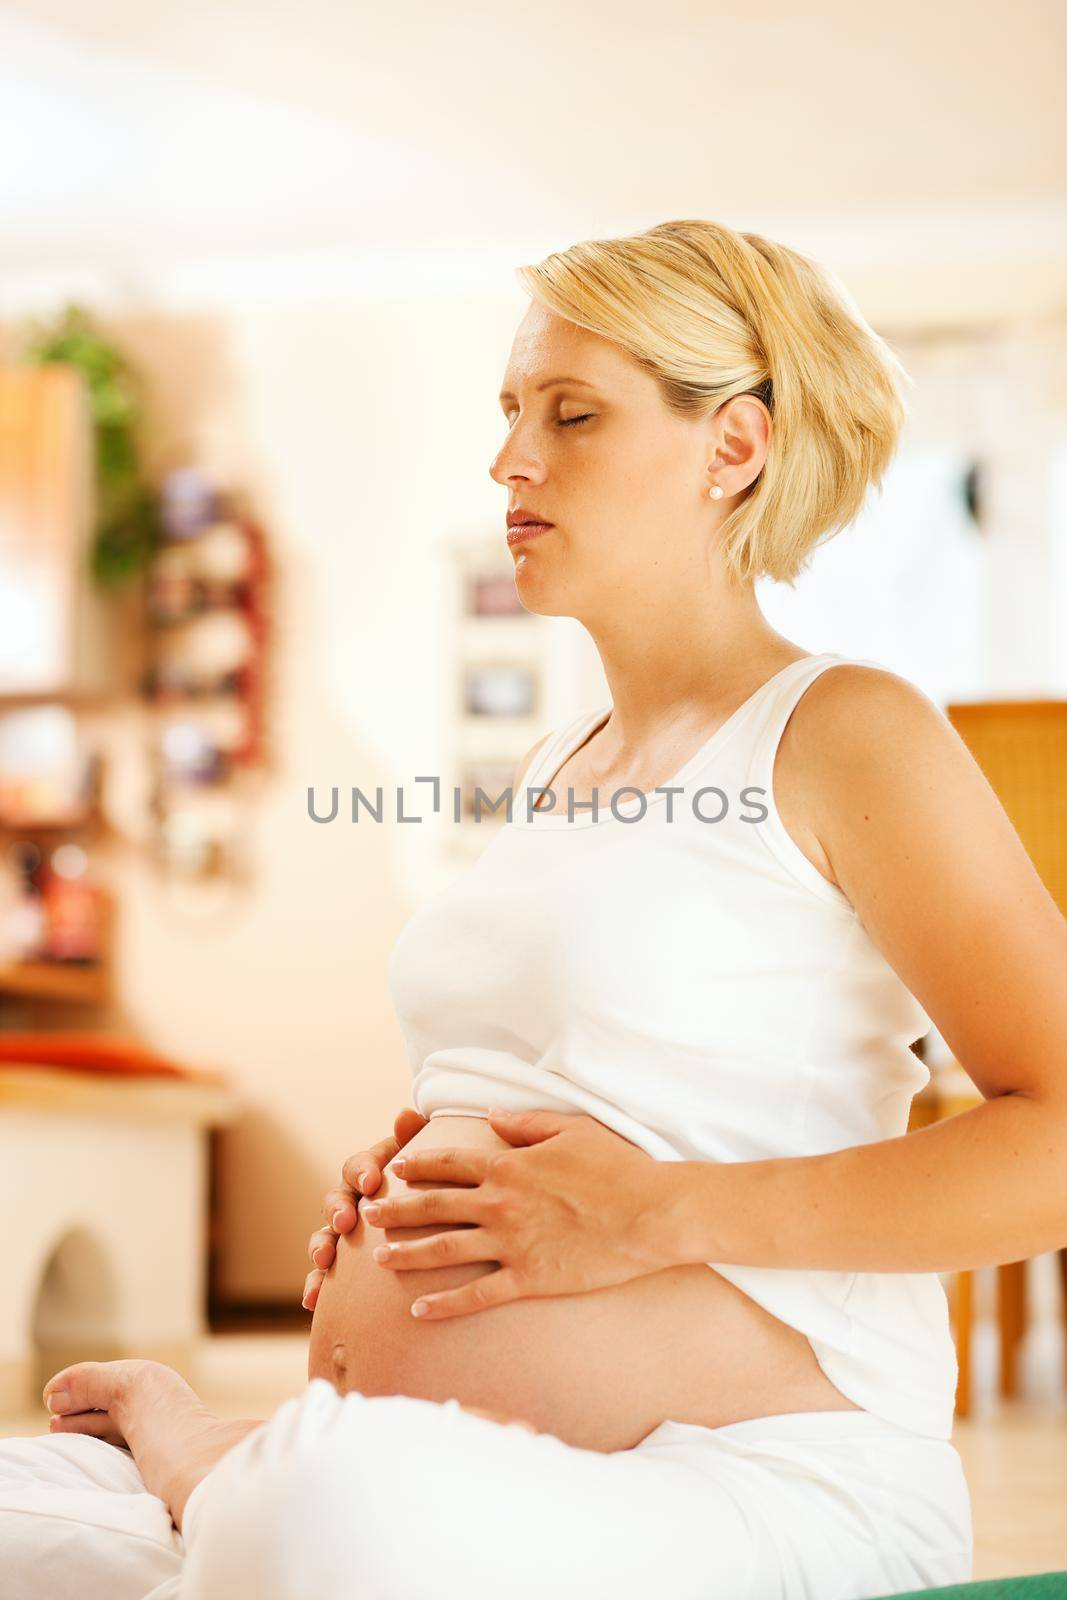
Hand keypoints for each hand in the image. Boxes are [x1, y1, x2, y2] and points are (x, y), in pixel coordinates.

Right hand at [303, 1106, 427, 1310]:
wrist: (439, 1223)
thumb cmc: (436, 1184)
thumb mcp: (431, 1162)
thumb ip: (416, 1139)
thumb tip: (405, 1115)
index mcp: (371, 1171)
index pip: (357, 1166)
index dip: (362, 1171)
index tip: (371, 1182)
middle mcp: (353, 1200)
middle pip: (335, 1200)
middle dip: (337, 1210)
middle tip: (344, 1221)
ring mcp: (346, 1233)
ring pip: (325, 1237)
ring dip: (319, 1247)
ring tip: (322, 1262)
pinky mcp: (345, 1265)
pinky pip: (326, 1275)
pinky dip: (316, 1285)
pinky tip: (312, 1301)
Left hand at [362, 1108, 664, 1319]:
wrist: (650, 1214)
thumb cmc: (617, 1167)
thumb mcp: (570, 1129)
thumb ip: (525, 1124)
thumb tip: (492, 1118)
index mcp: (508, 1165)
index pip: (449, 1163)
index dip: (418, 1165)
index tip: (395, 1169)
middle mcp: (500, 1204)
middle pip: (435, 1206)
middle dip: (397, 1210)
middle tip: (368, 1215)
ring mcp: (512, 1244)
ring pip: (445, 1250)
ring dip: (409, 1254)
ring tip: (380, 1259)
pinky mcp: (529, 1278)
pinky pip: (477, 1295)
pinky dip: (445, 1304)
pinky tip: (419, 1310)